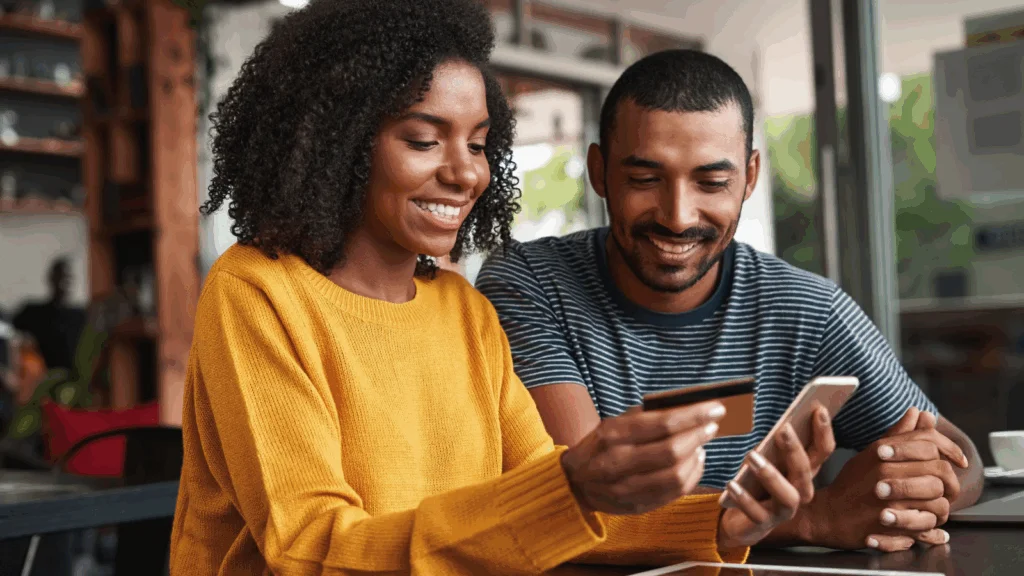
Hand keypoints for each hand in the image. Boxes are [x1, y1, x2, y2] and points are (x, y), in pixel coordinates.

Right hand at [561, 401, 723, 514]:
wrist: (575, 482)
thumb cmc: (601, 446)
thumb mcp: (614, 423)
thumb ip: (646, 415)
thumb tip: (687, 407)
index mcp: (613, 435)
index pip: (663, 424)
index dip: (694, 416)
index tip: (716, 408)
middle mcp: (618, 462)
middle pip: (672, 451)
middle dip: (699, 436)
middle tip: (712, 426)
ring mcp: (626, 488)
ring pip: (675, 476)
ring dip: (697, 457)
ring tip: (702, 444)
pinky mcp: (637, 506)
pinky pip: (674, 493)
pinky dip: (692, 476)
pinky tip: (694, 462)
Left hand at [717, 406, 835, 547]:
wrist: (743, 519)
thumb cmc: (759, 481)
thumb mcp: (768, 458)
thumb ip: (777, 443)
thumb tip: (784, 420)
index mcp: (805, 471)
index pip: (822, 451)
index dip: (824, 431)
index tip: (819, 408)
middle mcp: (800, 491)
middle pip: (806, 471)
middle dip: (795, 449)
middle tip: (783, 429)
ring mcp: (784, 510)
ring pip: (787, 495)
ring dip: (771, 474)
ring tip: (751, 456)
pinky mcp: (764, 524)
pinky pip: (756, 513)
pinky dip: (744, 499)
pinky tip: (731, 484)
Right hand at [806, 407, 966, 551]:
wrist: (827, 515)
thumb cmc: (851, 484)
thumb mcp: (871, 454)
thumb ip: (898, 435)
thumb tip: (918, 412)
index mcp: (883, 452)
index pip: (929, 442)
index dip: (951, 450)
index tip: (958, 461)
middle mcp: (886, 473)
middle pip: (940, 471)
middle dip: (950, 483)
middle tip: (946, 490)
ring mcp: (888, 500)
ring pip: (939, 502)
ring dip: (941, 509)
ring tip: (932, 511)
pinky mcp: (891, 527)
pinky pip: (928, 527)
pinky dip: (932, 530)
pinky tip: (926, 526)